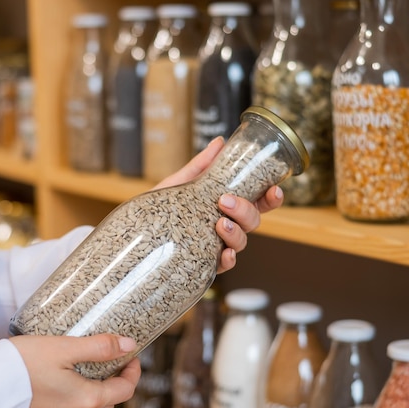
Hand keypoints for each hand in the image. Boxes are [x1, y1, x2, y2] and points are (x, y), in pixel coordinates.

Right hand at [10, 334, 139, 407]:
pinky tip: (67, 378)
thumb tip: (129, 345)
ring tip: (90, 366)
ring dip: (98, 391)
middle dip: (117, 382)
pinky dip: (78, 397)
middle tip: (112, 358)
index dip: (132, 372)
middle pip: (110, 403)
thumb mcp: (65, 347)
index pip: (125, 391)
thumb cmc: (24, 363)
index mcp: (86, 399)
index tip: (130, 354)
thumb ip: (99, 347)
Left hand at [154, 137, 283, 273]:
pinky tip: (224, 253)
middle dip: (247, 210)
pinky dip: (228, 259)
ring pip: (242, 241)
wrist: (134, 234)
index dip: (271, 197)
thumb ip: (200, 167)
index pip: (257, 201)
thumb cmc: (158, 208)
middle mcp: (225, 225)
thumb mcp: (177, 184)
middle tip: (226, 201)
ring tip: (220, 223)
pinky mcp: (204, 263)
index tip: (274, 189)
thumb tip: (220, 142)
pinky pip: (224, 265)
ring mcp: (216, 244)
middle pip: (253, 220)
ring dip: (236, 232)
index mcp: (225, 205)